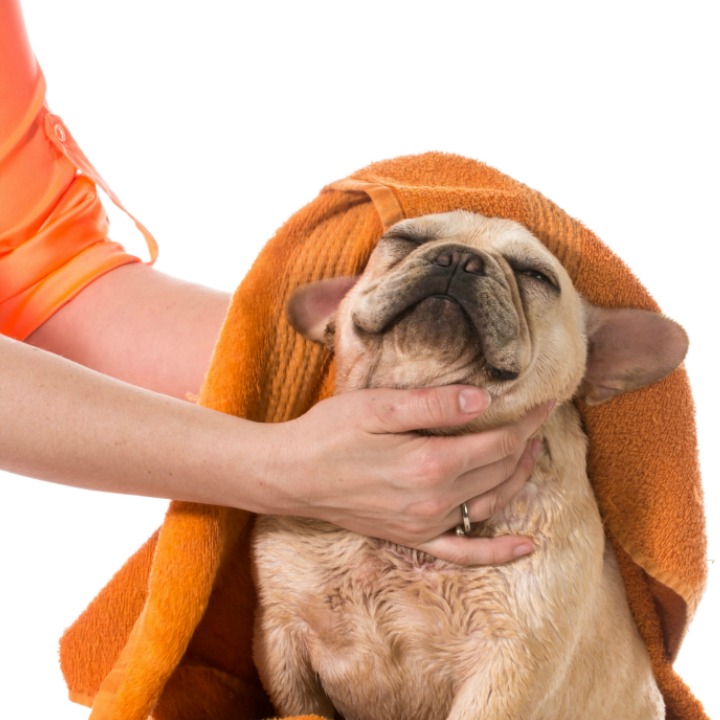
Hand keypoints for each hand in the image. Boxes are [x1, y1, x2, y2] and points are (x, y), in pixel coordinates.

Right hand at [263, 386, 550, 565]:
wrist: (290, 476)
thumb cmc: (329, 433)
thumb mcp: (377, 407)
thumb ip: (432, 405)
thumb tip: (483, 400)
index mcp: (429, 464)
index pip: (498, 442)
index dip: (527, 423)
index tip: (546, 403)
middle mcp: (433, 500)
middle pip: (499, 471)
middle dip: (526, 445)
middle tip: (538, 421)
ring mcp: (424, 525)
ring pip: (490, 504)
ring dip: (518, 479)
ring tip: (532, 454)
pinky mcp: (411, 538)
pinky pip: (464, 552)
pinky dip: (497, 552)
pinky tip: (525, 547)